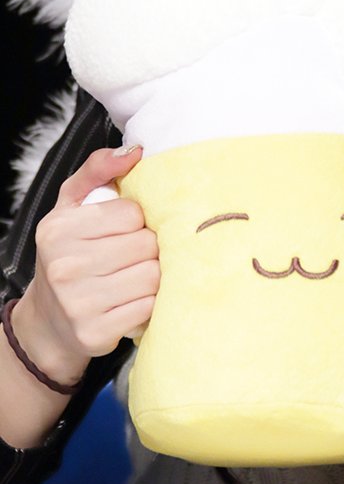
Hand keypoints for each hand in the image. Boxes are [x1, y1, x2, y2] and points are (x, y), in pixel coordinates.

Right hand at [13, 146, 158, 385]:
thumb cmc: (69, 253)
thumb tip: (136, 151)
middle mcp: (65, 265)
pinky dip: (150, 303)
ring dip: (154, 275)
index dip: (139, 220)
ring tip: (137, 275)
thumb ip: (98, 169)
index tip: (129, 229)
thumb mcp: (72, 205)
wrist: (49, 321)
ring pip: (153, 276)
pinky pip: (149, 307)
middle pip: (146, 244)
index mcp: (59, 229)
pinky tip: (134, 300)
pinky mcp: (95, 332)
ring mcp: (78, 303)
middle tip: (137, 255)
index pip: (133, 213)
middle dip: (150, 248)